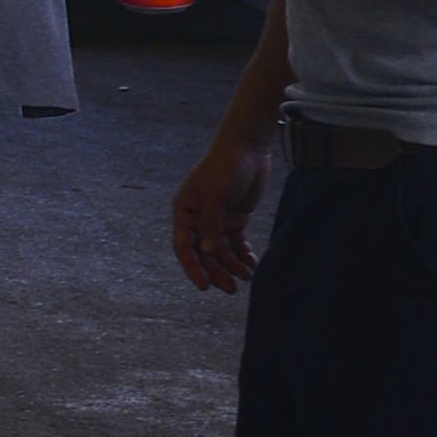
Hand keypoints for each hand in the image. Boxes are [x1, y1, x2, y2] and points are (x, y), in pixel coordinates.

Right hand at [171, 126, 269, 294]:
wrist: (249, 148)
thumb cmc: (226, 166)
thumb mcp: (216, 194)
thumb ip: (211, 224)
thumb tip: (208, 252)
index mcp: (185, 211)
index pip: (185, 246)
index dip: (193, 267)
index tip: (204, 285)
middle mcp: (199, 218)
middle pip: (205, 253)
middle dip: (217, 271)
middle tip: (230, 289)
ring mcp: (217, 219)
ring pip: (221, 251)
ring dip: (232, 265)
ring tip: (247, 276)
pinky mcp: (235, 219)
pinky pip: (236, 243)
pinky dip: (243, 255)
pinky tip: (251, 264)